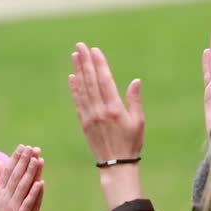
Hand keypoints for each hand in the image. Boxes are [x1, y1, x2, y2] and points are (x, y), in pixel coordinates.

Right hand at [0, 145, 42, 210]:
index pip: (8, 170)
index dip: (15, 158)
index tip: (22, 147)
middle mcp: (4, 196)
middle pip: (16, 175)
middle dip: (24, 161)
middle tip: (32, 148)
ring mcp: (12, 206)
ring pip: (23, 186)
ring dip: (30, 173)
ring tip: (37, 160)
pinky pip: (28, 202)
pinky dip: (34, 193)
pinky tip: (40, 183)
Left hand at [68, 42, 144, 162]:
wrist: (115, 165)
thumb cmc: (131, 143)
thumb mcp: (138, 121)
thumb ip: (135, 100)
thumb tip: (135, 81)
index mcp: (114, 109)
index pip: (105, 80)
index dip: (99, 64)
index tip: (94, 50)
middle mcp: (99, 111)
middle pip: (91, 81)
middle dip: (85, 62)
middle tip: (80, 46)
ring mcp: (89, 117)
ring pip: (82, 89)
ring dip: (78, 71)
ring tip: (74, 56)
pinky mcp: (84, 123)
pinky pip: (78, 102)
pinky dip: (75, 89)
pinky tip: (72, 77)